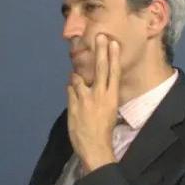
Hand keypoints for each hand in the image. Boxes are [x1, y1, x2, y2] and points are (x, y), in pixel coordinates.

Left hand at [67, 34, 120, 171]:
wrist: (94, 147)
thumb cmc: (104, 132)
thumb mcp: (109, 112)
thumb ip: (103, 97)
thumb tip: (96, 86)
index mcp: (112, 97)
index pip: (114, 73)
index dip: (113, 56)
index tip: (113, 43)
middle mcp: (99, 95)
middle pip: (100, 68)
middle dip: (100, 51)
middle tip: (100, 36)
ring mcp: (85, 99)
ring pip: (78, 78)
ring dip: (77, 77)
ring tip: (78, 80)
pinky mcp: (73, 104)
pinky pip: (70, 90)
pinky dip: (71, 90)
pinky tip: (73, 94)